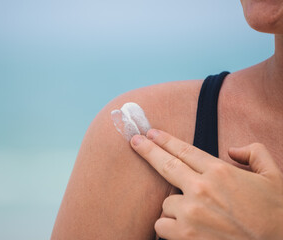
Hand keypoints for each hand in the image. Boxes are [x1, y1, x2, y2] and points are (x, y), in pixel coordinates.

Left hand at [130, 129, 282, 239]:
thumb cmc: (275, 213)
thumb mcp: (273, 176)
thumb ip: (254, 153)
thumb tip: (233, 149)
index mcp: (220, 172)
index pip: (184, 150)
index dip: (165, 140)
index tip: (151, 133)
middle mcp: (202, 188)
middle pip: (165, 164)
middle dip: (147, 150)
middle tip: (135, 141)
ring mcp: (192, 213)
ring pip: (166, 204)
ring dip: (174, 207)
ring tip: (193, 214)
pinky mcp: (186, 236)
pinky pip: (162, 226)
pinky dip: (169, 227)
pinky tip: (184, 228)